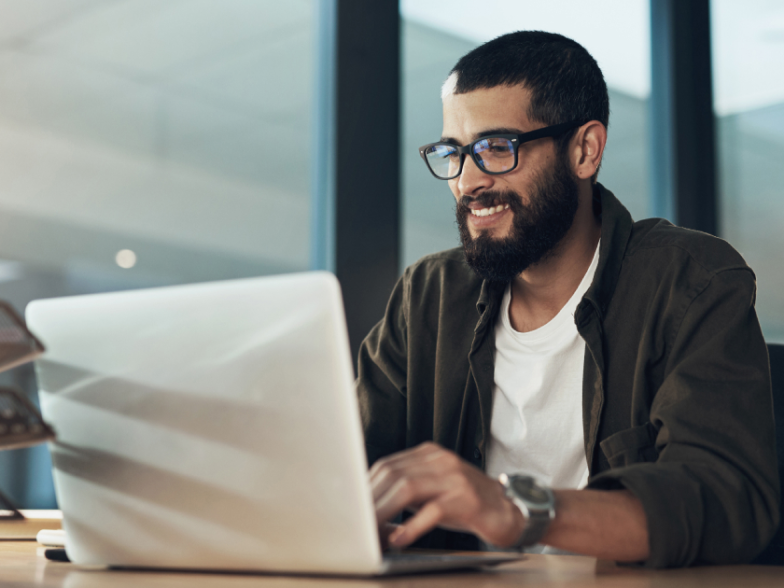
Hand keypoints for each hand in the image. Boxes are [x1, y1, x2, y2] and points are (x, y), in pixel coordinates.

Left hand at [369, 442, 524, 548]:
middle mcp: (440, 460)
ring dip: (384, 512)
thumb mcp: (433, 491)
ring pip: (407, 487)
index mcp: (429, 454)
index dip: (366, 488)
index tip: (351, 508)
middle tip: (355, 524)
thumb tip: (369, 508)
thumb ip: (405, 492)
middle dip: (370, 501)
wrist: (510, 511)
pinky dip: (412, 526)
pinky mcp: (467, 499)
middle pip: (393, 474)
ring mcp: (454, 478)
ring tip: (370, 532)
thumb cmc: (466, 504)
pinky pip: (432, 510)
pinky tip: (399, 539)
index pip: (387, 465)